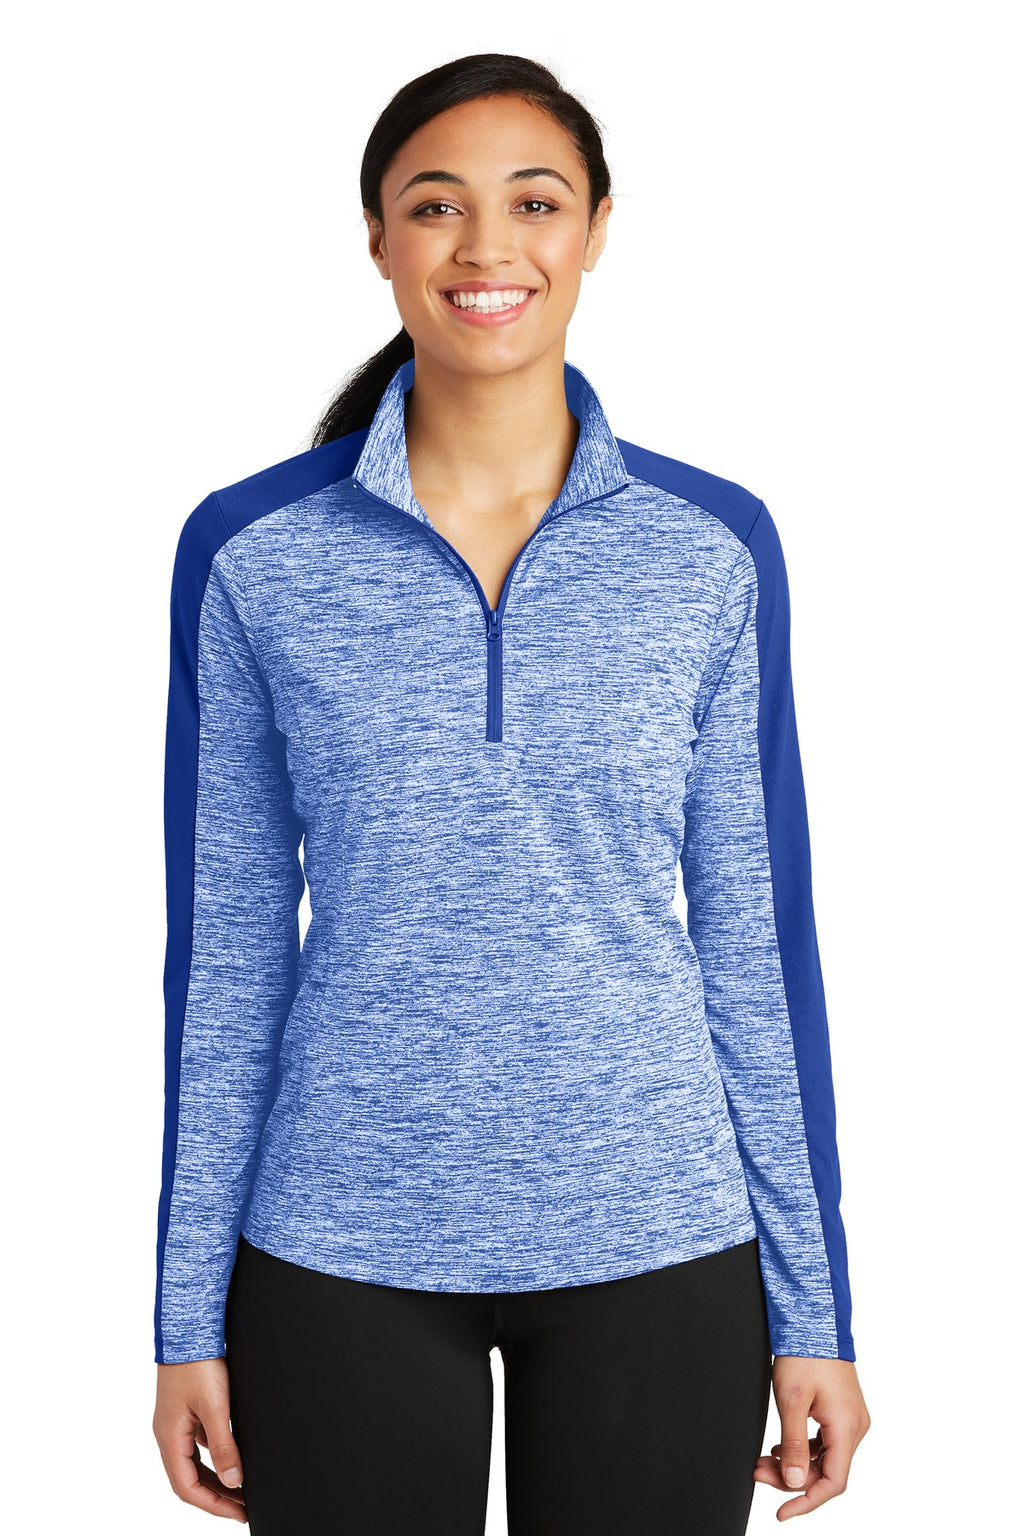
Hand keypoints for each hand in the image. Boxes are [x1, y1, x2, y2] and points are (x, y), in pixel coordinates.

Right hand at [153, 1357, 247, 1521]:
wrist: (190, 1328)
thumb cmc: (198, 1363)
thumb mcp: (216, 1407)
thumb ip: (224, 1446)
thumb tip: (234, 1481)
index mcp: (169, 1438)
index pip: (187, 1488)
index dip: (213, 1505)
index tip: (238, 1513)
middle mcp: (168, 1434)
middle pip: (189, 1480)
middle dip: (216, 1497)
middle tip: (243, 1507)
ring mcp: (175, 1423)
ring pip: (193, 1463)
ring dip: (215, 1478)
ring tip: (241, 1488)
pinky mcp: (185, 1410)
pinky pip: (197, 1444)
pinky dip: (214, 1456)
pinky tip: (232, 1455)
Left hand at [752, 1355, 869, 1520]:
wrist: (815, 1319)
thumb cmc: (805, 1353)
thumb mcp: (792, 1401)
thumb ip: (794, 1445)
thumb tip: (795, 1484)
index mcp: (847, 1428)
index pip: (832, 1483)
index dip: (806, 1501)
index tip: (782, 1511)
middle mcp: (855, 1427)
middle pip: (826, 1471)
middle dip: (791, 1478)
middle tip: (758, 1472)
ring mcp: (850, 1418)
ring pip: (823, 1457)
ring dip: (795, 1463)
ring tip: (763, 1460)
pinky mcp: (841, 1410)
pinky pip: (824, 1441)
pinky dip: (802, 1448)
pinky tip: (781, 1447)